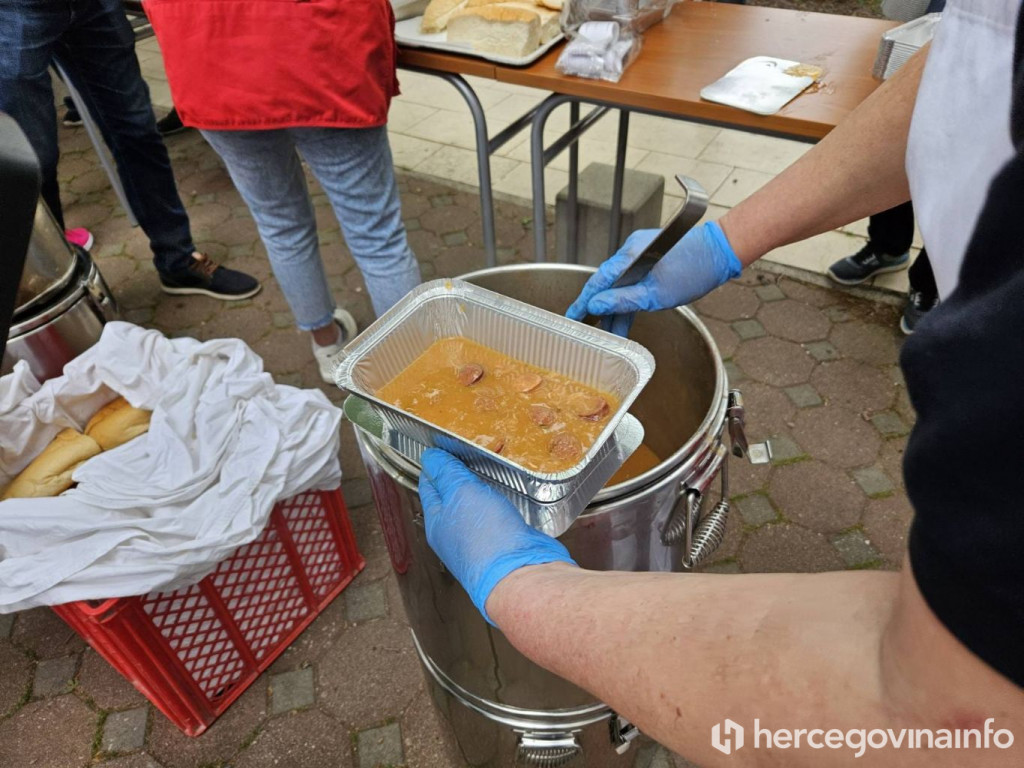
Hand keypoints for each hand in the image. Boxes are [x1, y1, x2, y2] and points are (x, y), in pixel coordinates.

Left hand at [418, 449, 576, 623]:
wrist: (520, 573)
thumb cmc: (484, 536)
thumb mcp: (460, 493)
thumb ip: (447, 473)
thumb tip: (431, 457)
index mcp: (437, 523)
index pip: (429, 488)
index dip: (433, 466)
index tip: (438, 449)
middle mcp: (455, 535)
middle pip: (453, 499)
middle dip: (458, 477)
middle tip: (465, 454)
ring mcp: (481, 541)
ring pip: (477, 508)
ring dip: (482, 490)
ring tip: (488, 469)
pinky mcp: (505, 543)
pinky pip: (498, 517)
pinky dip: (500, 503)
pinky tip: (509, 494)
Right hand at [566, 221, 741, 335]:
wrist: (720, 251)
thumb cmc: (694, 270)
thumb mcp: (656, 294)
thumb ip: (624, 300)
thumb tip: (597, 305)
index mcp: (629, 257)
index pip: (597, 281)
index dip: (583, 301)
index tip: (572, 317)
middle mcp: (630, 252)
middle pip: (606, 283)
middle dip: (596, 308)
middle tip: (585, 329)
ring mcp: (640, 255)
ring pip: (619, 285)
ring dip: (614, 308)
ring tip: (608, 333)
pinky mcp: (649, 261)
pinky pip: (631, 282)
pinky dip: (626, 300)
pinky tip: (623, 319)